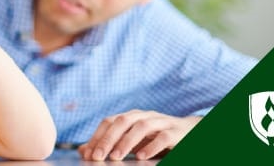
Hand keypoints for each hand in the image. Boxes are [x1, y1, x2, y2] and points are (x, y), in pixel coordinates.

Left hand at [78, 110, 200, 160]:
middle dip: (108, 139)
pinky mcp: (176, 132)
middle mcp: (144, 116)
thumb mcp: (132, 141)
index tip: (88, 154)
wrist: (190, 133)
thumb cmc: (156, 138)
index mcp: (131, 117)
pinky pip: (164, 136)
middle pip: (122, 121)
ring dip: (126, 142)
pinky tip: (141, 156)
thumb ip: (110, 144)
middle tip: (97, 157)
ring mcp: (161, 122)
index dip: (97, 136)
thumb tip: (83, 151)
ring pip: (141, 126)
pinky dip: (152, 146)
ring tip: (116, 157)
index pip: (109, 121)